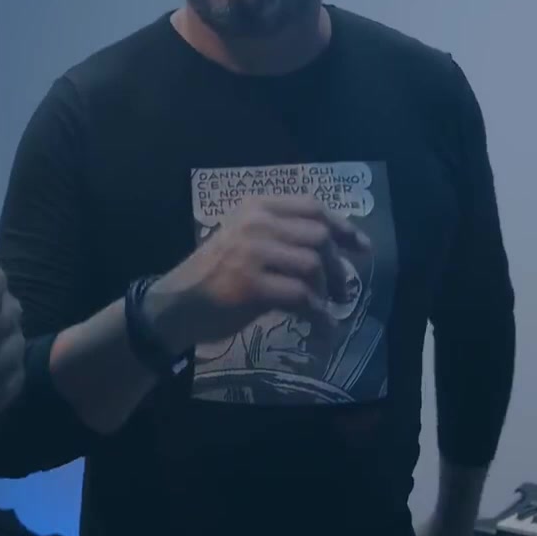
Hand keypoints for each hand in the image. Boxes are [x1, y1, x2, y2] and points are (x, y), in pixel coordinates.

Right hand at [146, 195, 369, 351]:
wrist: (175, 304)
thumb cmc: (212, 273)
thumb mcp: (243, 238)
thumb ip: (281, 234)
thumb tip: (334, 245)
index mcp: (256, 207)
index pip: (312, 207)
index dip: (343, 227)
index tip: (361, 247)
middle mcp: (255, 223)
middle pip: (319, 235)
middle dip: (337, 265)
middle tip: (342, 288)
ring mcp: (252, 253)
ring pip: (313, 265)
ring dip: (327, 292)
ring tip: (327, 309)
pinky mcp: (251, 286)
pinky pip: (302, 298)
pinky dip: (318, 316)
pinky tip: (321, 329)